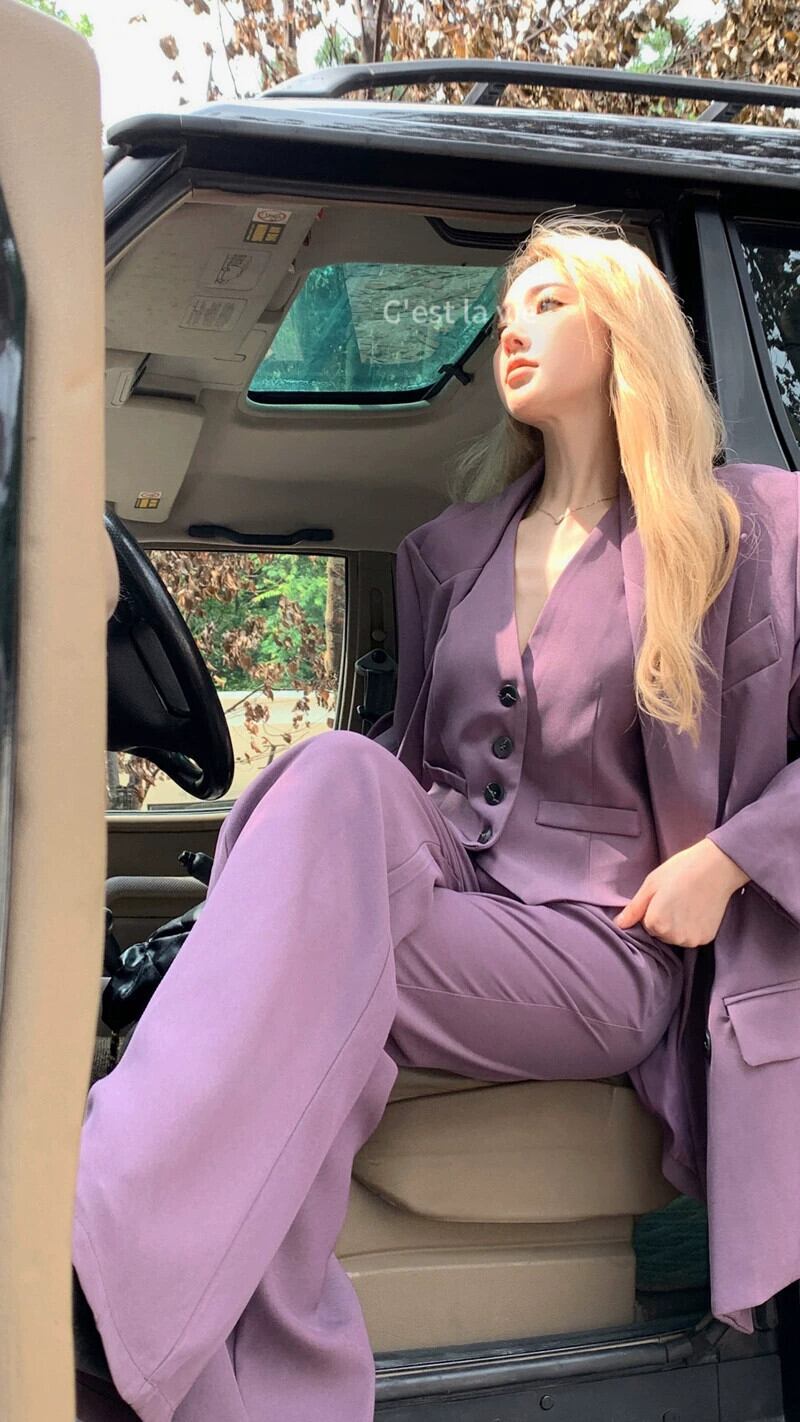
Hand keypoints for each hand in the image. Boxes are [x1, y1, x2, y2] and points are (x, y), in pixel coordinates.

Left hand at [612, 839, 749, 948]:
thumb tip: (618, 925)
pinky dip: (693, 927)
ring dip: (678, 925)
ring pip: (676, 936)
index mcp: (656, 923)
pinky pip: (692, 936)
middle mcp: (673, 936)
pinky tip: (698, 910)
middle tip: (676, 898)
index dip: (653, 909)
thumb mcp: (651, 885)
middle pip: (661, 933)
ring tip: (688, 903)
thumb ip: (634, 909)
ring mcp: (691, 939)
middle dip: (665, 919)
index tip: (664, 896)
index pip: (646, 924)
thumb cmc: (680, 870)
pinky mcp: (706, 939)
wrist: (716, 867)